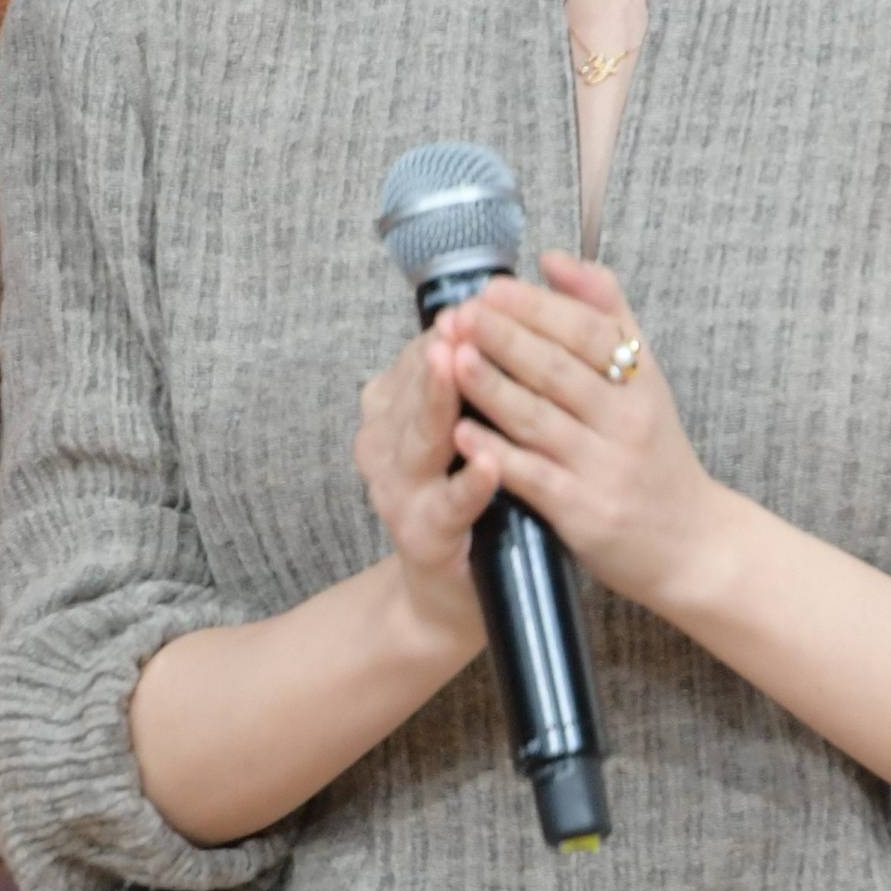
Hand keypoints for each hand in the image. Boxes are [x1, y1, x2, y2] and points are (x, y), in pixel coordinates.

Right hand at [352, 313, 499, 654]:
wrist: (454, 590)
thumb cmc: (473, 497)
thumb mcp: (470, 426)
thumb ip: (476, 376)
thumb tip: (503, 309)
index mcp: (397, 414)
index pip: (421, 360)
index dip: (449, 330)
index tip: (476, 300)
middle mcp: (387, 448)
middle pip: (413, 391)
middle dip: (438, 356)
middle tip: (462, 320)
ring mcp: (400, 493)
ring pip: (419, 439)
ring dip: (439, 403)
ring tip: (462, 367)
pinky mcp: (424, 536)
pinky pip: (447, 505)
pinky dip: (467, 483)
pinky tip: (489, 462)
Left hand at [444, 254, 727, 616]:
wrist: (691, 542)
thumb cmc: (654, 454)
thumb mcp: (645, 378)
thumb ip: (605, 313)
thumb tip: (553, 258)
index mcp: (639, 382)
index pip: (589, 330)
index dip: (538, 307)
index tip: (493, 288)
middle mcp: (627, 420)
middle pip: (558, 369)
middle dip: (504, 338)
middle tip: (459, 314)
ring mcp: (605, 468)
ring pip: (539, 419)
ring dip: (490, 386)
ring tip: (450, 357)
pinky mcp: (585, 513)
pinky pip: (533, 477)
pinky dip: (495, 453)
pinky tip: (460, 432)